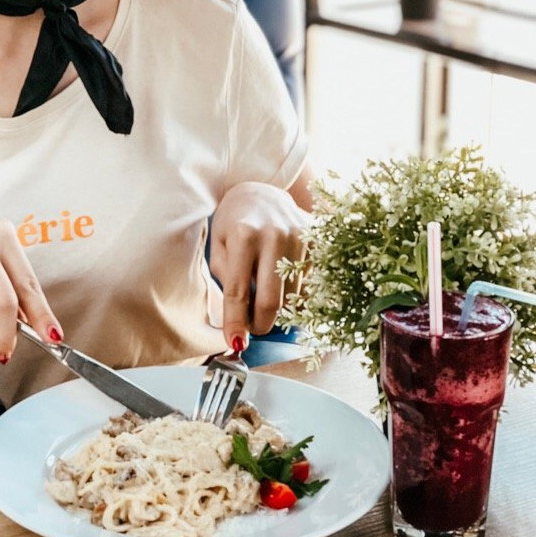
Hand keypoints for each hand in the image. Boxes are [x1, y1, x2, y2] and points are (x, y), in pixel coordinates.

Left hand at [209, 182, 309, 349]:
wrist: (262, 192)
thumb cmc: (233, 222)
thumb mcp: (218, 246)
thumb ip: (227, 280)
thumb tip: (238, 323)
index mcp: (244, 235)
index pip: (238, 293)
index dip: (235, 323)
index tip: (235, 344)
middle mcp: (275, 235)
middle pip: (271, 301)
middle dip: (260, 324)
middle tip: (253, 328)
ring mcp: (300, 236)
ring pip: (293, 296)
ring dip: (278, 307)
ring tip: (265, 293)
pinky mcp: (317, 239)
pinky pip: (310, 284)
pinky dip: (296, 293)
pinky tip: (283, 282)